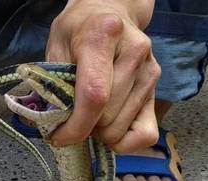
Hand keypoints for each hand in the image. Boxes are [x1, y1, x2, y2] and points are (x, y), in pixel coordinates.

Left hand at [46, 0, 160, 152]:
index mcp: (103, 36)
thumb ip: (52, 85)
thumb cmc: (77, 32)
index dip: (76, 126)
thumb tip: (51, 126)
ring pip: (122, 129)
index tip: (58, 137)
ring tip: (90, 116)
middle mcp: (134, 53)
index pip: (94, 95)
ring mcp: (149, 70)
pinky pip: (146, 133)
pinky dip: (124, 141)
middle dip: (84, 128)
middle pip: (107, 117)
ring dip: (101, 133)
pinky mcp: (157, 86)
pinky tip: (109, 128)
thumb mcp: (55, 48)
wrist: (109, 11)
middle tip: (72, 118)